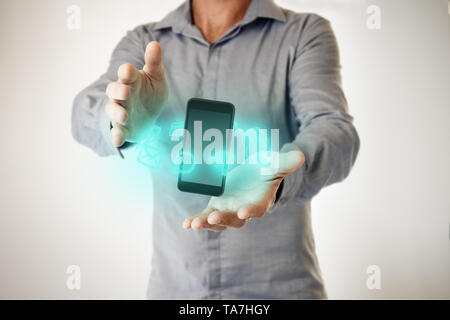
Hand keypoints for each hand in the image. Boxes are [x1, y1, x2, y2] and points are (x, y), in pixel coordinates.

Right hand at [105, 41, 167, 145]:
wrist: (149, 115)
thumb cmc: (150, 92)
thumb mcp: (156, 77)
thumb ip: (154, 63)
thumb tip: (154, 44)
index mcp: (131, 80)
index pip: (125, 73)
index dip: (126, 72)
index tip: (128, 70)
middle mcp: (123, 95)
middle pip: (114, 90)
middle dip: (118, 90)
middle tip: (125, 91)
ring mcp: (122, 111)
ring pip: (113, 110)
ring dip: (117, 113)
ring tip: (124, 115)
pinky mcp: (124, 128)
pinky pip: (117, 132)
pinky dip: (116, 135)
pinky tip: (117, 140)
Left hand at [183, 151, 304, 231]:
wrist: (255, 176)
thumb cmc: (267, 170)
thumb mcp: (275, 164)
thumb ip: (285, 162)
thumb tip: (300, 156)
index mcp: (260, 201)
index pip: (256, 209)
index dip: (250, 211)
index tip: (243, 213)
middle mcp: (244, 210)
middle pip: (234, 219)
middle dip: (223, 219)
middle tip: (213, 218)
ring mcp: (229, 211)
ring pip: (218, 221)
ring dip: (206, 223)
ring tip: (194, 224)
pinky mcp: (217, 207)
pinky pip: (206, 216)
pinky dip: (196, 221)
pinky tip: (186, 224)